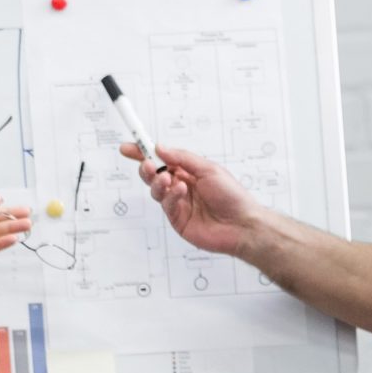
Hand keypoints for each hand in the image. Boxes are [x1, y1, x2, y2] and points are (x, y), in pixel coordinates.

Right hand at [128, 142, 263, 256]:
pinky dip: (170, 196)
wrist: (242, 224)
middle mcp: (181, 187)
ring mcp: (179, 204)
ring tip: (168, 179)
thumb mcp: (208, 168)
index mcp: (189, 172)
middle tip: (147, 164)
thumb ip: (182, 158)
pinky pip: (166, 205)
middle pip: (153, 175)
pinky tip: (181, 191)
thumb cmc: (232, 196)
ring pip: (156, 190)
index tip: (128, 147)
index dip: (143, 153)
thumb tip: (160, 148)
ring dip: (158, 182)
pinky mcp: (178, 220)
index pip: (161, 160)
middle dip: (146, 168)